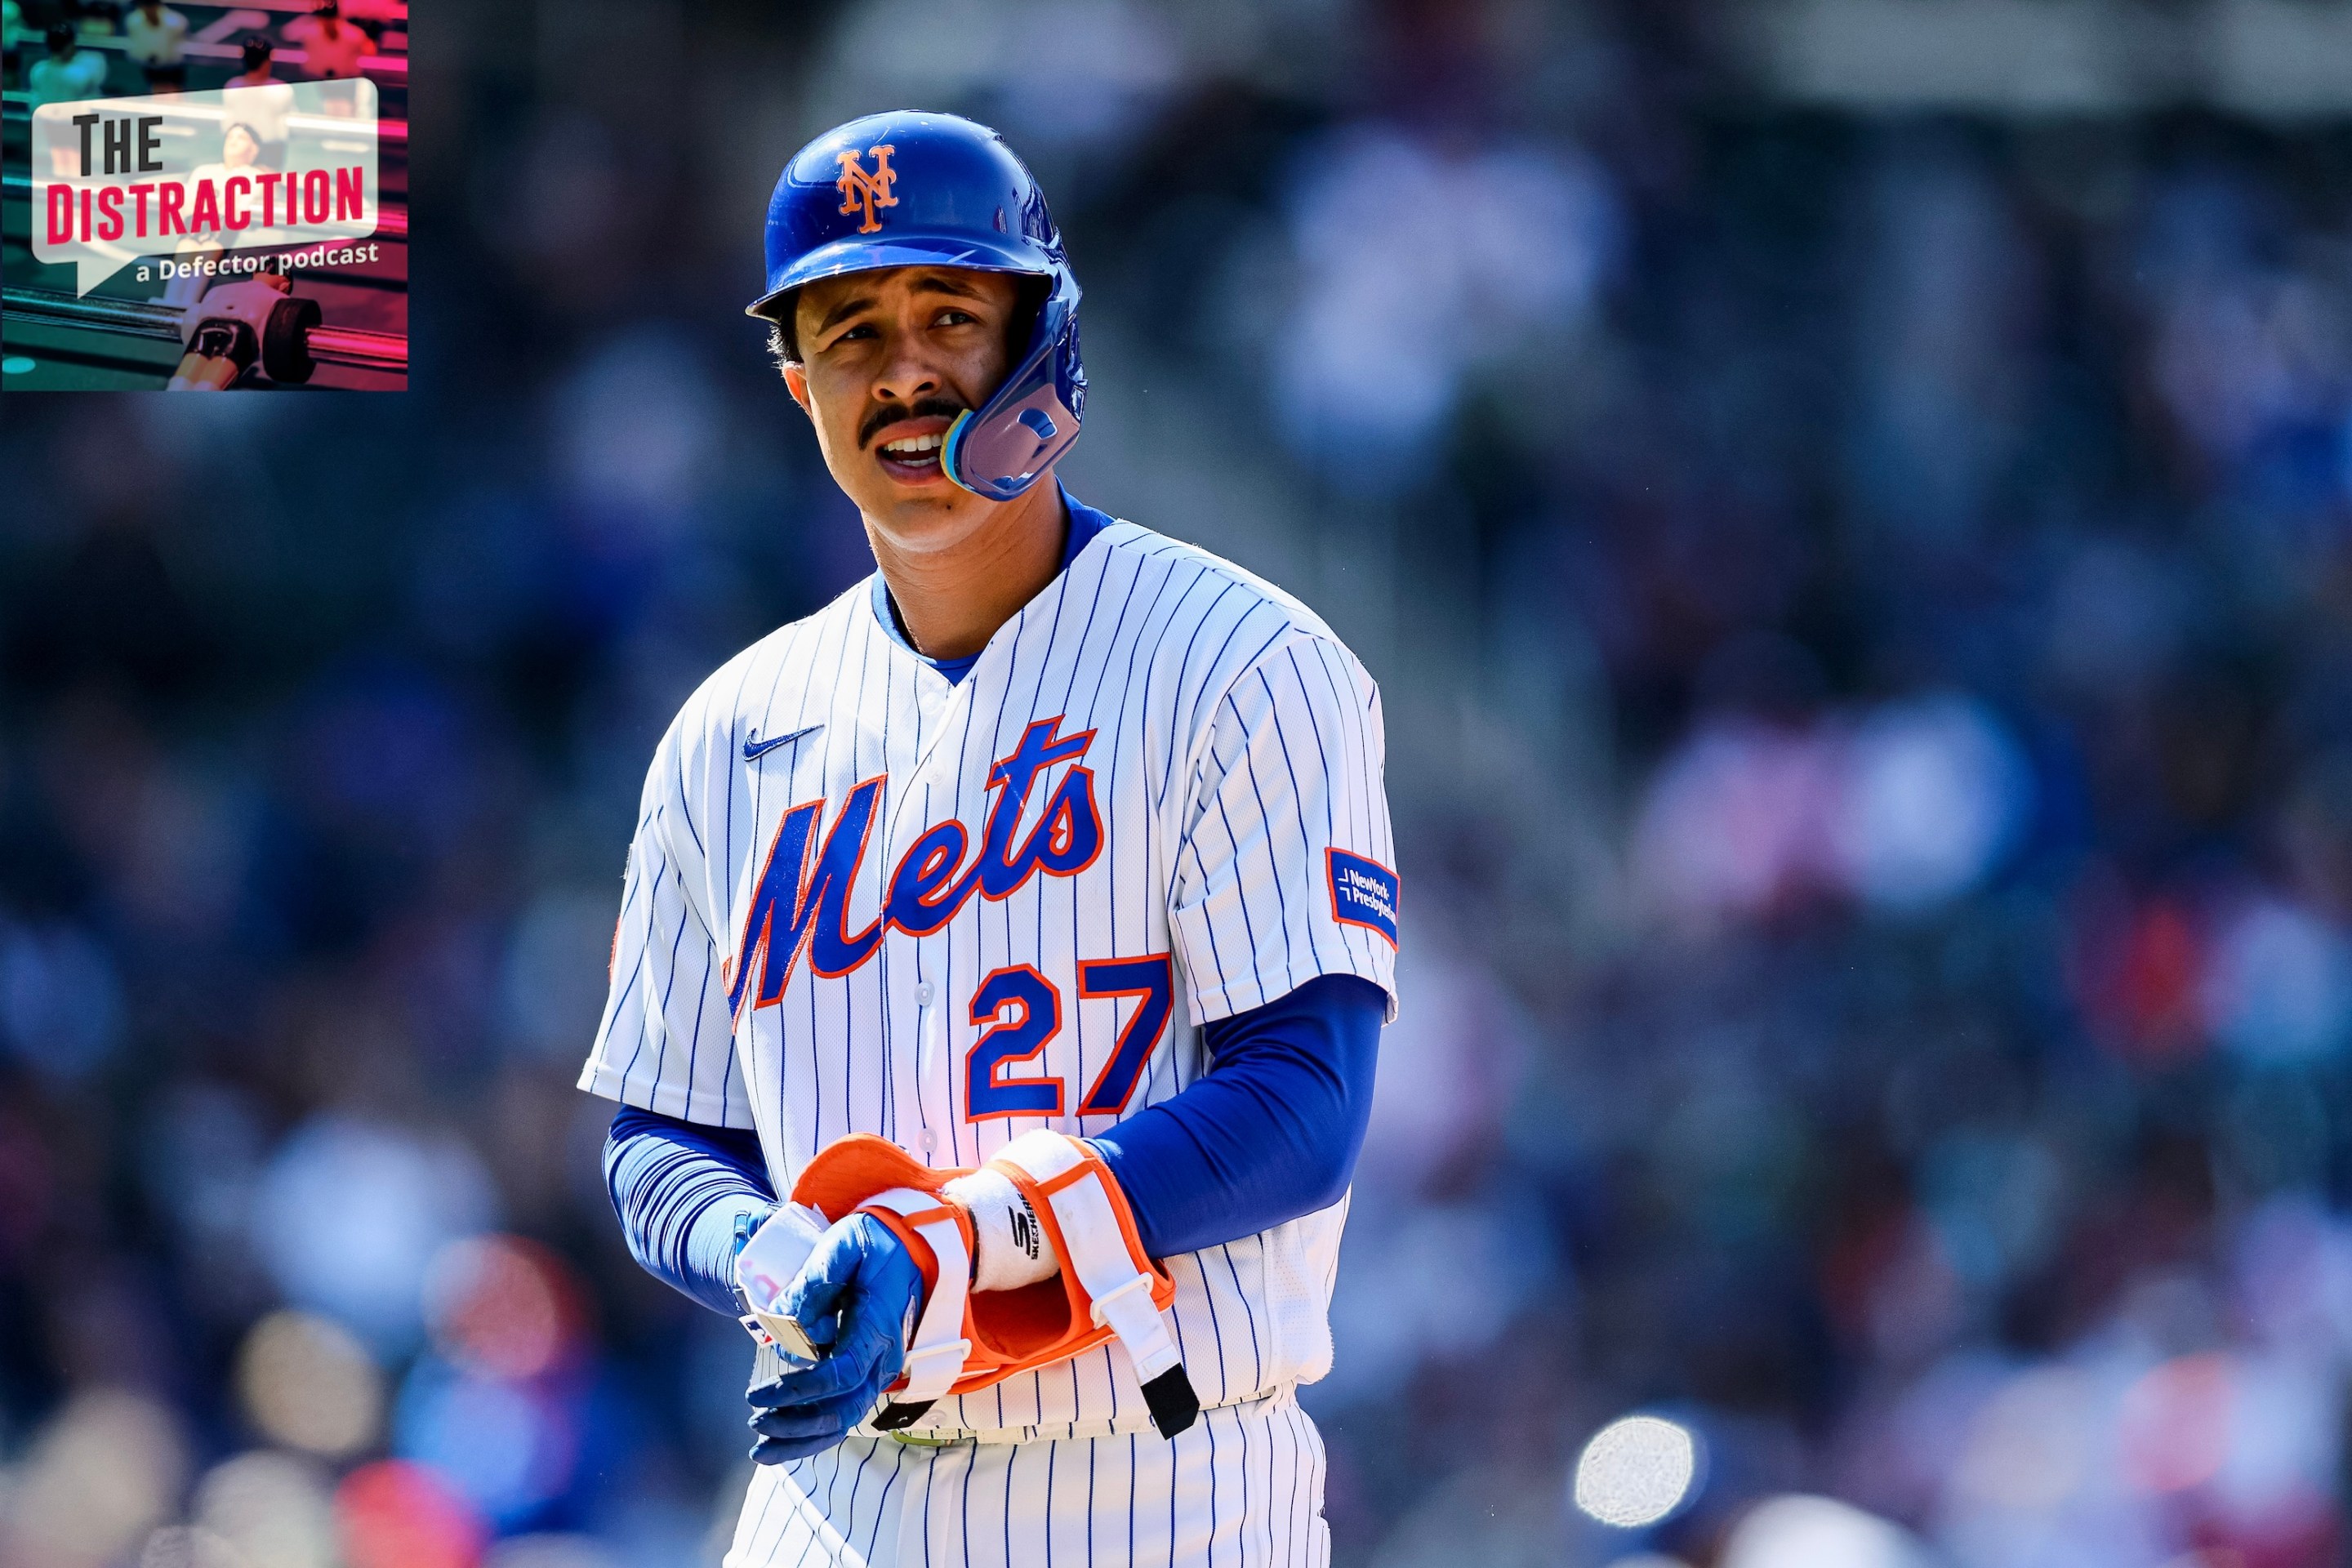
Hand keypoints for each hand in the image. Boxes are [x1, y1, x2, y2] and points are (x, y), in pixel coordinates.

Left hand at [744, 1212, 922, 1463]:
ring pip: (844, 1421)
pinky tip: (779, 1445)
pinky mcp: (865, 1375)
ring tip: (759, 1449)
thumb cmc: (869, 1244)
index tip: (761, 1395)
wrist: (902, 1247)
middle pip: (844, 1409)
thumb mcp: (843, 1245)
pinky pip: (842, 1415)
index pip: (844, 1373)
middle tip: (754, 1420)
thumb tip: (790, 1319)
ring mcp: (877, 1370)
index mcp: (878, 1325)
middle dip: (797, 1424)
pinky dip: (811, 1436)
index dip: (801, 1390)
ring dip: (801, 1439)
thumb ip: (816, 1281)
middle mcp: (883, 1356)